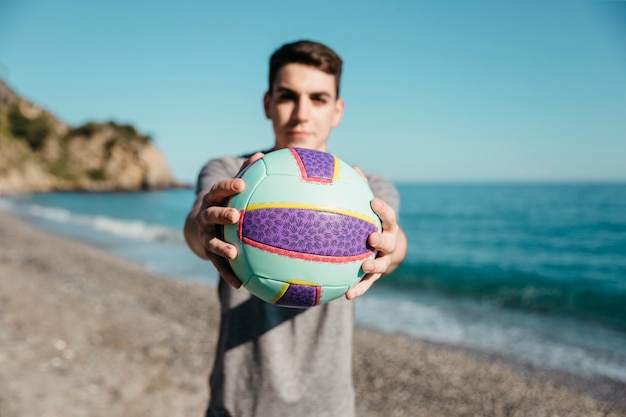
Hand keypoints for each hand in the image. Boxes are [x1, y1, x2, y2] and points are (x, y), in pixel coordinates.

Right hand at [184, 153, 263, 287]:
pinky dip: (228, 273)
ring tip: (233, 252)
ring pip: (211, 241)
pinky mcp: (208, 253)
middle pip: (211, 214)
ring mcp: (206, 235)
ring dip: (221, 246)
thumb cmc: (224, 201)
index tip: (242, 184)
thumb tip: (262, 154)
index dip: (229, 186)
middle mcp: (206, 216)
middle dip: (222, 215)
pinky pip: (218, 264)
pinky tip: (240, 284)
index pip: (219, 189)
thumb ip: (246, 172)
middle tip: (236, 216)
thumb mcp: (232, 188)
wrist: (199, 224)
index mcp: (213, 199)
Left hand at [345, 197, 406, 299]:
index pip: (388, 216)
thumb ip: (362, 190)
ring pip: (381, 264)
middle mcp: (389, 243)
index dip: (382, 209)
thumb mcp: (372, 209)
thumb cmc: (374, 224)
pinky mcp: (376, 275)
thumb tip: (352, 166)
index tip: (373, 202)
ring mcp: (384, 259)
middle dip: (381, 239)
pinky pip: (368, 282)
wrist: (389, 250)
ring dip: (373, 265)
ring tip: (364, 265)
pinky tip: (347, 295)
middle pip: (388, 241)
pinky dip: (360, 288)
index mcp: (387, 226)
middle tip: (371, 237)